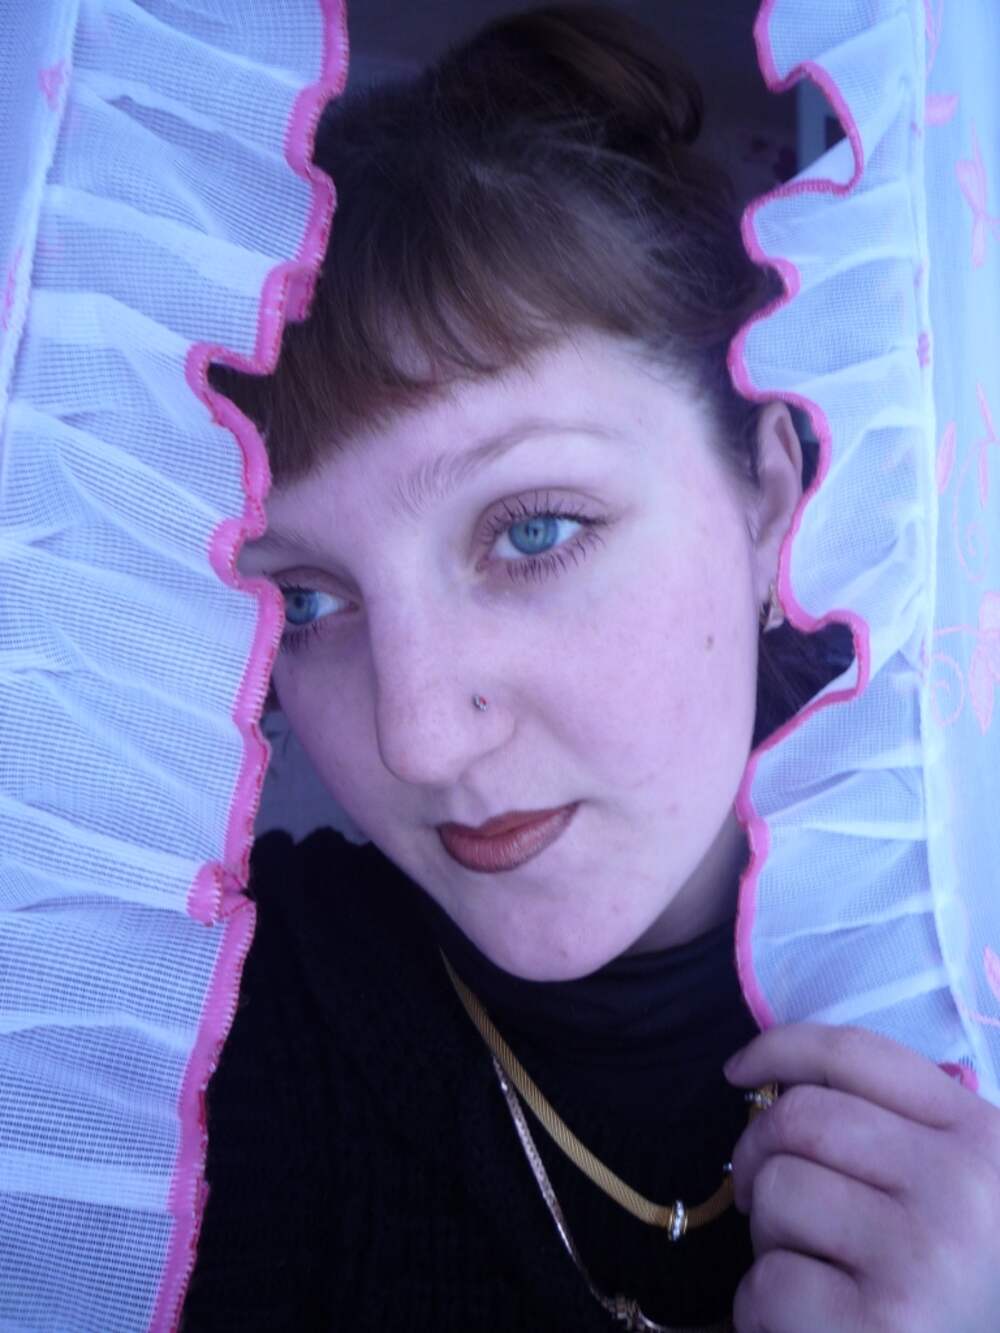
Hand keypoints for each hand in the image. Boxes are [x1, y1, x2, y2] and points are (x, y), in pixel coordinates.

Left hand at [721, 1022, 999, 1332]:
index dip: (779, 1049)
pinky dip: (762, 1307)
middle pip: (801, 1116)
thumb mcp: (963, 1192)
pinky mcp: (883, 1326)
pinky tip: (803, 1325)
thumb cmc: (963, 1289)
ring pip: (778, 1190)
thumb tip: (785, 1084)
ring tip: (808, 1271)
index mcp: (980, 1137)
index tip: (738, 1070)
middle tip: (754, 1195)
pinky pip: (769, 1281)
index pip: (856, 1053)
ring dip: (767, 1235)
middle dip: (756, 1151)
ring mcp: (923, 1255)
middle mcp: (960, 1187)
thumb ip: (899, 1133)